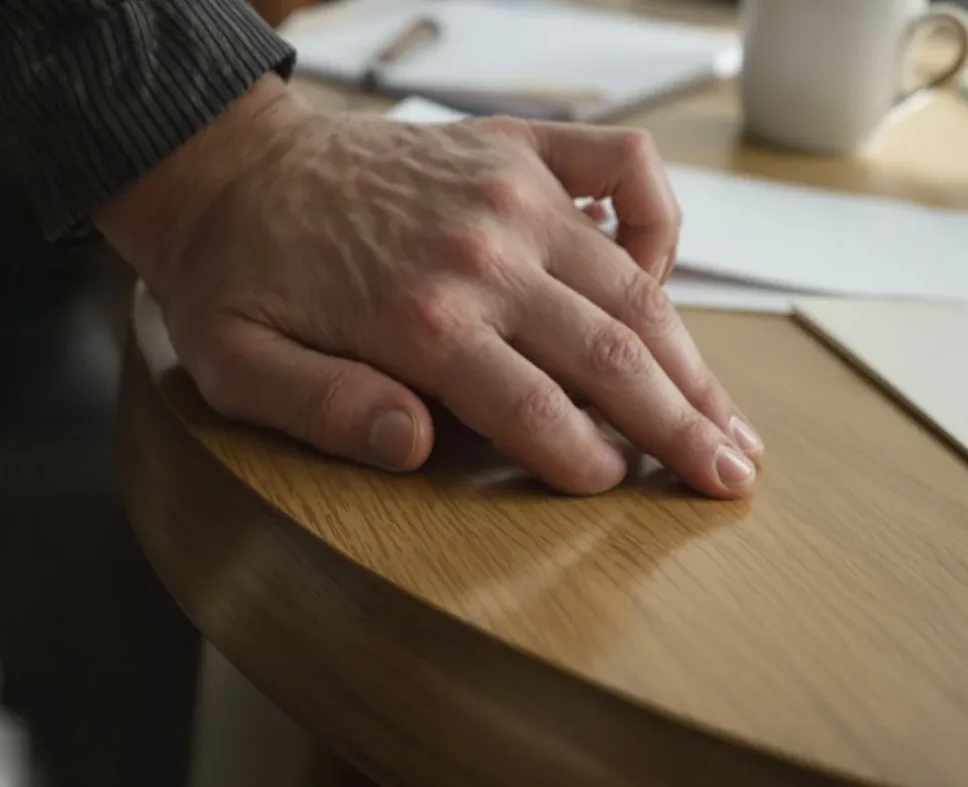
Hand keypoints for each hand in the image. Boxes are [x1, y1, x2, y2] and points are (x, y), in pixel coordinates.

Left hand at [97, 76, 762, 497]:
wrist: (234, 168)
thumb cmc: (239, 277)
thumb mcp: (238, 365)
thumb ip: (323, 410)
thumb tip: (416, 447)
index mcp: (420, 317)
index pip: (539, 410)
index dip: (591, 460)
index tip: (627, 490)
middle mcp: (484, 253)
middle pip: (611, 356)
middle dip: (681, 426)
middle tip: (733, 474)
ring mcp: (512, 193)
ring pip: (635, 287)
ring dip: (692, 358)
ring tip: (734, 417)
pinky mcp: (520, 150)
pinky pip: (626, 169)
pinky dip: (660, 223)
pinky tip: (658, 276)